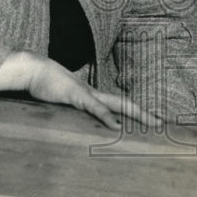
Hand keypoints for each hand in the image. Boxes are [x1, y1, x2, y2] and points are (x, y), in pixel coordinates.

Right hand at [0, 52, 160, 129]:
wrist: (35, 70)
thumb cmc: (47, 84)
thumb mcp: (60, 100)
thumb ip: (68, 107)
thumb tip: (72, 113)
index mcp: (93, 97)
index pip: (119, 105)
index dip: (134, 113)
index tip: (149, 120)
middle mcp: (95, 94)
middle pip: (125, 104)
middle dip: (144, 114)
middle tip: (161, 122)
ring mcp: (88, 94)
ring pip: (118, 104)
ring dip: (136, 113)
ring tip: (150, 122)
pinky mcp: (77, 96)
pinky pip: (95, 108)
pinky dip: (107, 118)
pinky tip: (116, 126)